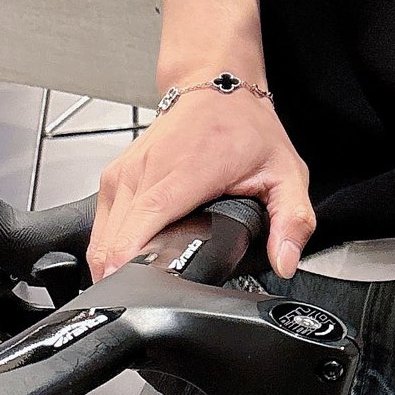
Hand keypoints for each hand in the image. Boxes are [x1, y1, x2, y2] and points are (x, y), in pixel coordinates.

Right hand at [88, 92, 312, 280]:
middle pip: (115, 241)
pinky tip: (128, 265)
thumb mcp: (286, 172)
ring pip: (101, 237)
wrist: (216, 87)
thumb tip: (286, 261)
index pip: (144, 224)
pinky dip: (110, 249)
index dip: (133, 264)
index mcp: (184, 171)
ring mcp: (123, 173)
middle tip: (142, 306)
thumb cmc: (246, 127)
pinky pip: (102, 225)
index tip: (135, 294)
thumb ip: (293, 220)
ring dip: (113, 267)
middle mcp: (145, 171)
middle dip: (123, 280)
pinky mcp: (114, 177)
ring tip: (137, 292)